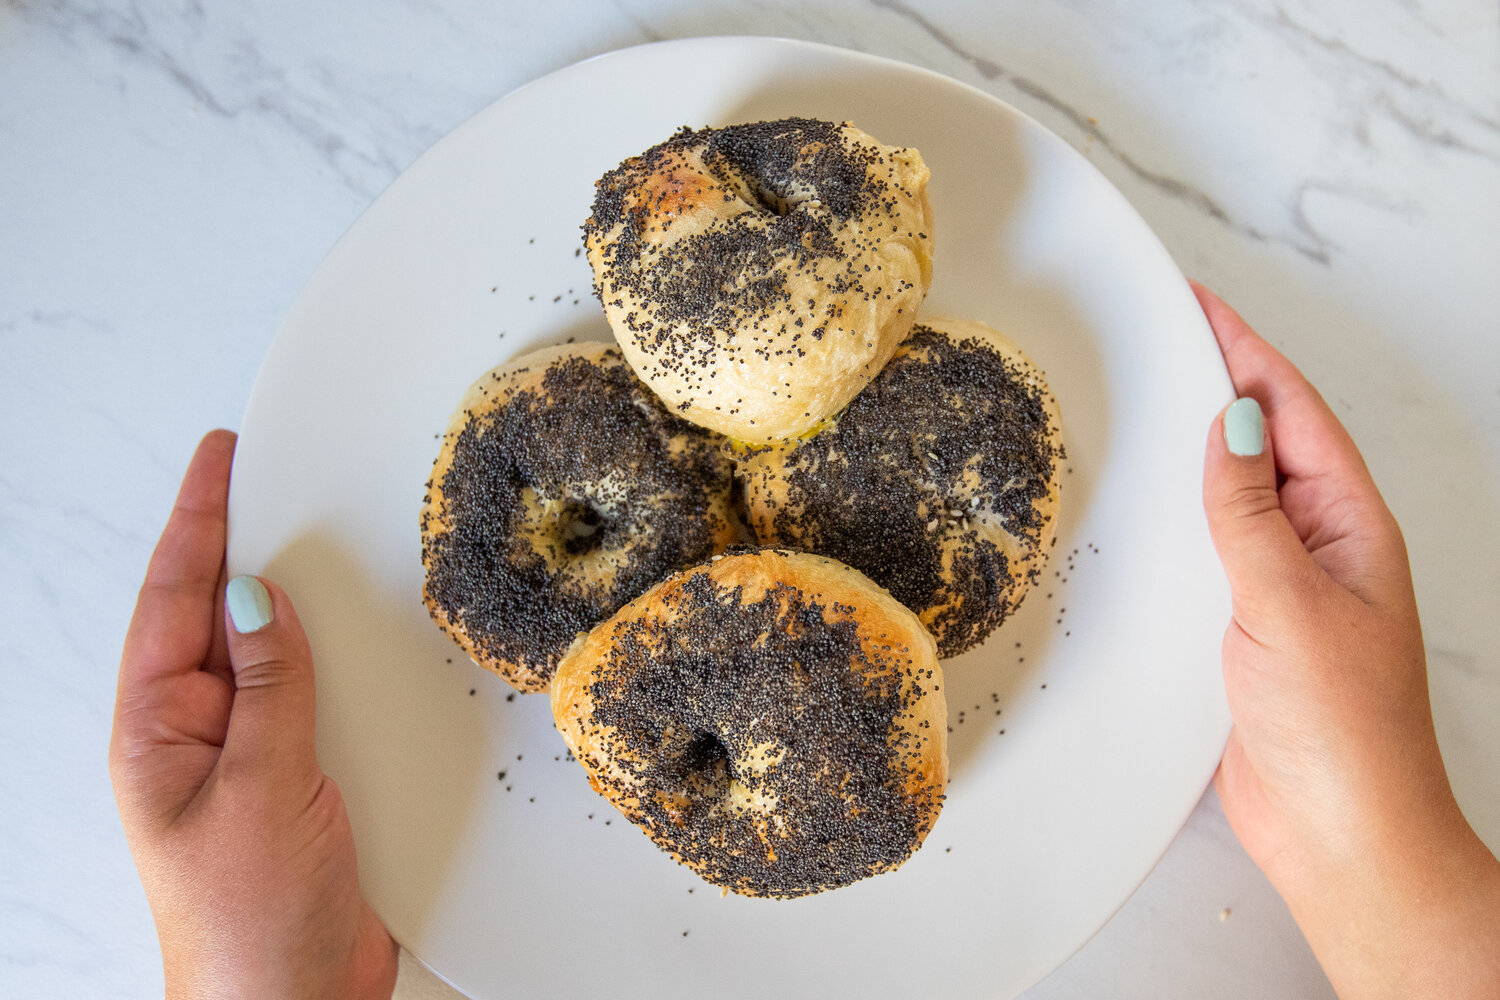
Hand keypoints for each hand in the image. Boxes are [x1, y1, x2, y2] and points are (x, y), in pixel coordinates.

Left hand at [109, 431, 395, 999]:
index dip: (199, 521)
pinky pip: (315, 695)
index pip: (175, 600)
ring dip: (290, 601)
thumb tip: (256, 598)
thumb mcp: (257, 790)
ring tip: (308, 538)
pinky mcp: (300, 779)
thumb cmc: (245, 924)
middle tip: (265, 474)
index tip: (222, 458)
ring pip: (271, 652)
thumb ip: (267, 689)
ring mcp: (250, 756)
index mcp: (160, 732)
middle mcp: (200, 735)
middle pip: (215, 615)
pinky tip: (353, 640)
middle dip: (236, 543)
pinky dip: (335, 657)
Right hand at [1196, 283, 1499, 997]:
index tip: (1200, 305)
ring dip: (1195, 449)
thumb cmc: (1342, 730)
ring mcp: (1283, 585)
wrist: (1342, 835)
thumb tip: (1228, 424)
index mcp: (1350, 525)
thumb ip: (1250, 513)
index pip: (1291, 413)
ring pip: (1233, 494)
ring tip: (1145, 403)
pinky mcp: (1245, 627)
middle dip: (1219, 383)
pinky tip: (1145, 511)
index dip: (1246, 352)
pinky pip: (1210, 550)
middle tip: (1163, 336)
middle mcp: (1320, 546)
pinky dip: (1177, 517)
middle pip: (1264, 442)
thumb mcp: (1290, 603)